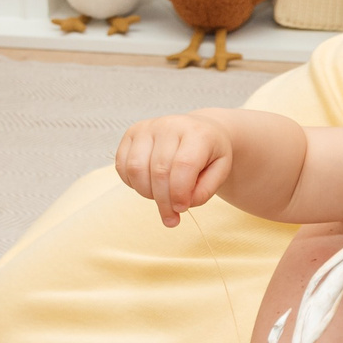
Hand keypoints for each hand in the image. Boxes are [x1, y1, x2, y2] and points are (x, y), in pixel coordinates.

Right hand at [116, 115, 233, 226]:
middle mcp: (170, 125)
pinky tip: (148, 186)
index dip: (180, 193)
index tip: (182, 209)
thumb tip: (181, 204)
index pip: (183, 165)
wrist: (199, 130)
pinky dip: (132, 183)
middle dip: (163, 201)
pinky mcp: (132, 133)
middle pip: (159, 171)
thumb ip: (204, 190)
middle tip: (171, 217)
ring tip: (161, 199)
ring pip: (136, 169)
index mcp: (197, 133)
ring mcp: (147, 127)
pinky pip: (123, 165)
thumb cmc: (209, 154)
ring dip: (146, 193)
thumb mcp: (220, 171)